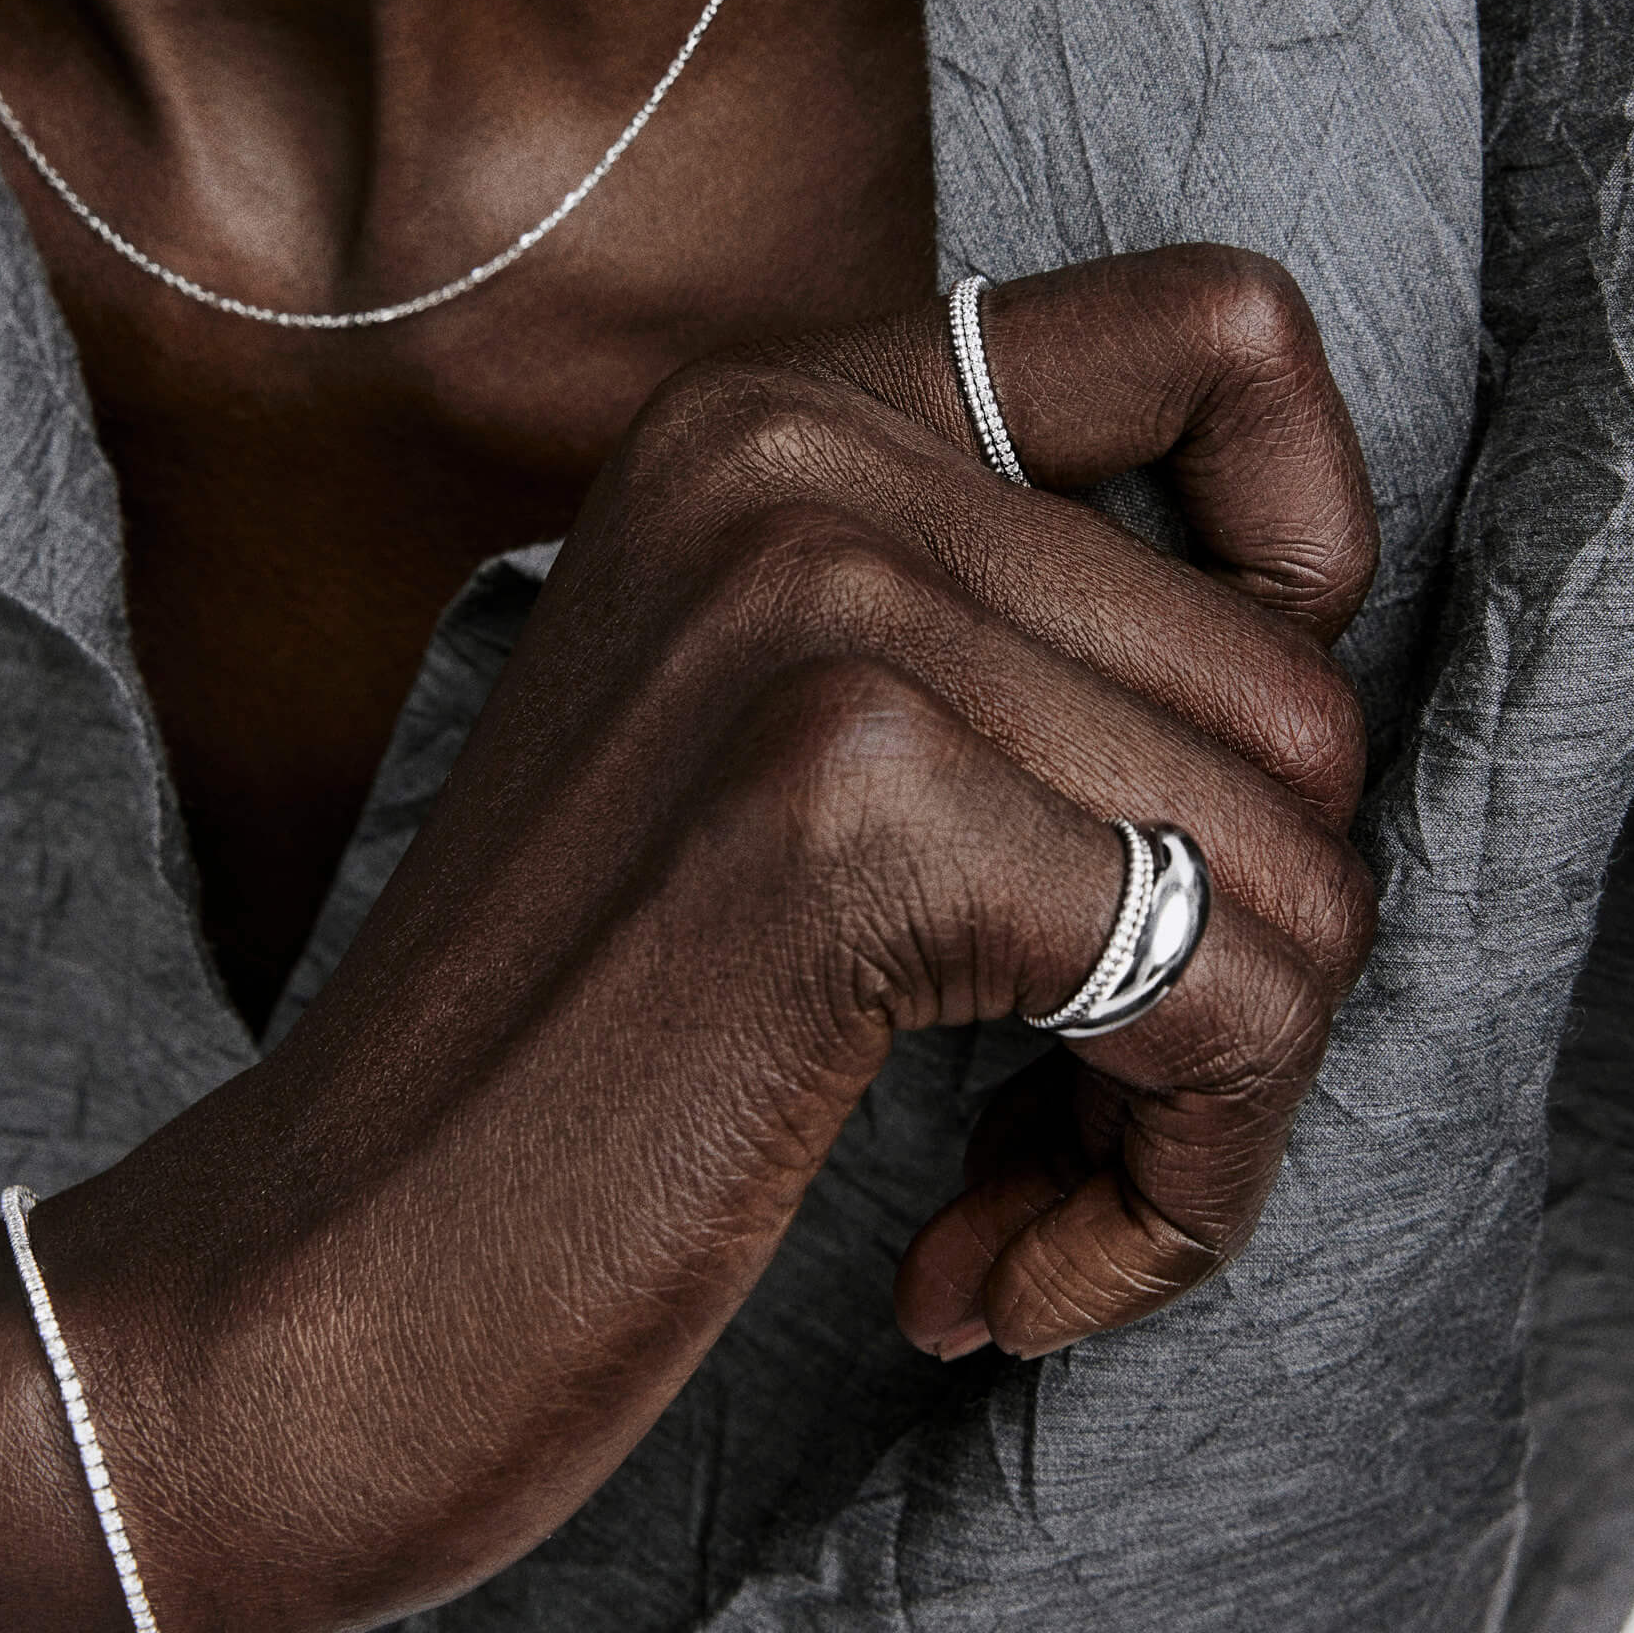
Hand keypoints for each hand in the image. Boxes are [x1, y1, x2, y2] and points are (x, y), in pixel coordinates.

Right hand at [0, 245, 1378, 1632]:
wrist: (303, 1296)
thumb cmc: (573, 1057)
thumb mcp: (770, 746)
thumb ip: (1006, 644)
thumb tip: (1330, 715)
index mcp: (776, 410)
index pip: (1225, 336)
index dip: (1309, 564)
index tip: (1205, 790)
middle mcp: (795, 451)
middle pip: (1296, 690)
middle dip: (1237, 953)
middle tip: (1066, 1112)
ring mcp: (816, 607)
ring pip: (1296, 863)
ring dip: (1208, 1098)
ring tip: (1020, 1201)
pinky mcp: (850, 806)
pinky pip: (1236, 997)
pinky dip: (1174, 1185)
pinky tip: (997, 1272)